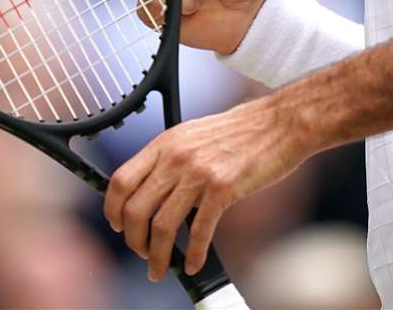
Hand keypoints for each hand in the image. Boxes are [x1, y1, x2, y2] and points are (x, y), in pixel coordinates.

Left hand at [104, 95, 306, 281]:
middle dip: (133, 240)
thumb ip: (172, 159)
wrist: (280, 123)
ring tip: (160, 269)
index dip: (113, 209)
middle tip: (141, 253)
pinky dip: (192, 255)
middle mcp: (176, 157)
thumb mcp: (194, 135)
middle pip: (135, 209)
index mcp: (165, 143)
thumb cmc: (242, 131)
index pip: (121, 180)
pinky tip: (193, 264)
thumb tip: (154, 191)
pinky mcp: (223, 189)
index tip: (118, 225)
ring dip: (156, 256)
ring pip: (161, 226)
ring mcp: (199, 173)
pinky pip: (198, 232)